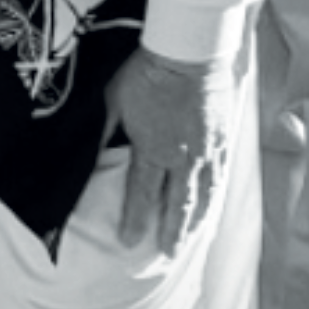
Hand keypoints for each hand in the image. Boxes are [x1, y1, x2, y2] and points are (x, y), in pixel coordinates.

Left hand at [103, 44, 218, 251]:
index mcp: (153, 151)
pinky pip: (220, 176)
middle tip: (166, 256)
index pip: (142, 195)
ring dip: (196, 221)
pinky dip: (214, 197)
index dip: (135, 221)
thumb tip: (84, 159)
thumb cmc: (145, 75)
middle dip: (171, 233)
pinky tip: (211, 207)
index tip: (128, 243)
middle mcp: (184, 158)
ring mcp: (208, 151)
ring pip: (203, 195)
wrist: (189, 52)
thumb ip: (100, 134)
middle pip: (178, 205)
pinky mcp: (224, 140)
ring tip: (190, 241)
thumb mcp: (111, 103)